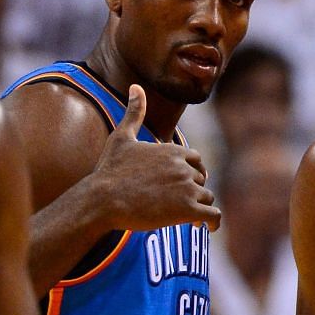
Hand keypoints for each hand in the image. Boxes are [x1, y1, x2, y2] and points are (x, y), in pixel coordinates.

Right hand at [94, 84, 220, 231]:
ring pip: (207, 198)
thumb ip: (134, 112)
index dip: (190, 171)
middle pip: (201, 179)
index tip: (181, 183)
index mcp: (173, 151)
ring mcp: (187, 189)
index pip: (196, 160)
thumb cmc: (109, 171)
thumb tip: (136, 86)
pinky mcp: (187, 211)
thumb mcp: (121, 138)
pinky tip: (206, 229)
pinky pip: (213, 216)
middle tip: (179, 203)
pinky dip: (213, 223)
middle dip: (193, 189)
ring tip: (186, 218)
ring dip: (199, 207)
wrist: (101, 200)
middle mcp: (184, 167)